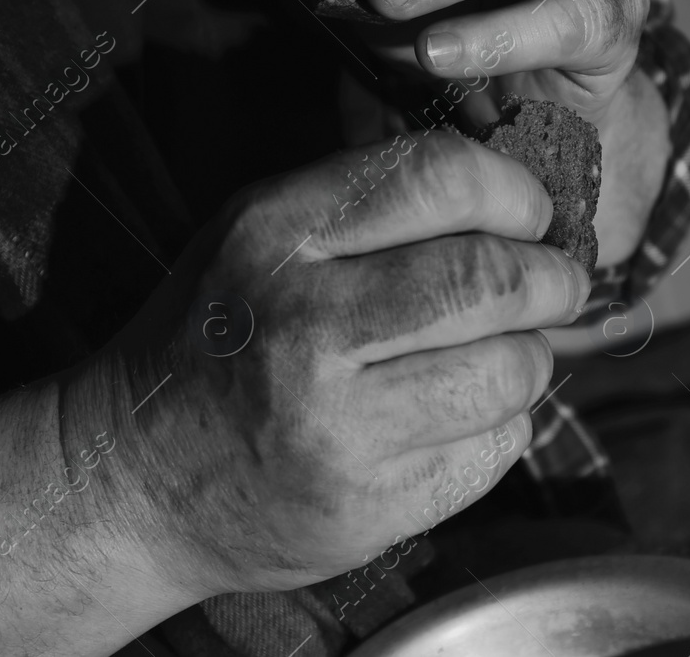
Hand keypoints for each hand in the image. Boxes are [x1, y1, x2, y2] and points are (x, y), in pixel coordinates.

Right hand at [70, 132, 590, 597]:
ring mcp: (337, 430)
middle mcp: (305, 329)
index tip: (530, 213)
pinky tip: (459, 414)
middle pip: (492, 280)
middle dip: (552, 277)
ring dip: (532, 356)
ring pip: (511, 371)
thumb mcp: (257, 233)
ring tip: (505, 351)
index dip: (513, 191)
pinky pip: (494, 451)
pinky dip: (502, 425)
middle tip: (557, 282)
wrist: (133, 478)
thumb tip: (516, 189)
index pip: (439, 178)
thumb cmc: (218, 333)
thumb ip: (369, 201)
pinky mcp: (368, 510)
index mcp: (276, 237)